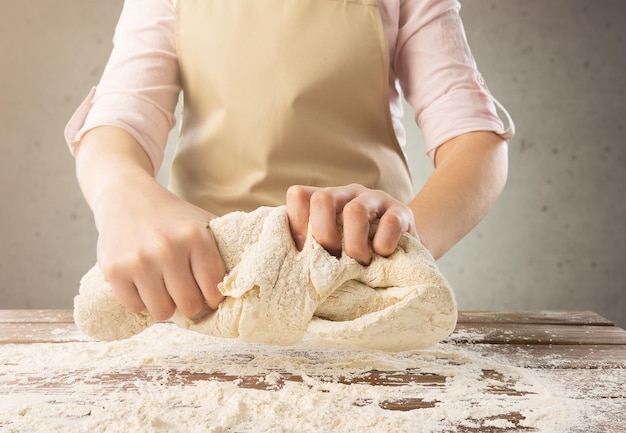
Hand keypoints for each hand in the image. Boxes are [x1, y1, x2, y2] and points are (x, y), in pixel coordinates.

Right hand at [94, 173, 224, 320]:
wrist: (125, 195)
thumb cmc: (171, 216)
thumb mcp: (202, 222)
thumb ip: (224, 247)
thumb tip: (249, 281)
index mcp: (196, 237)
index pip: (214, 290)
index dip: (212, 297)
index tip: (208, 295)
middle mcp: (168, 248)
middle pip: (189, 305)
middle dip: (189, 303)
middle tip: (184, 293)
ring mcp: (139, 260)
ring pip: (162, 312)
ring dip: (164, 305)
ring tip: (164, 289)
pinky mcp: (114, 270)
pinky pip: (135, 307)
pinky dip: (140, 301)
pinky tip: (143, 284)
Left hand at [286, 184, 416, 264]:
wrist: (404, 251)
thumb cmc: (360, 251)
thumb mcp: (334, 246)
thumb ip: (313, 247)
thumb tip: (292, 267)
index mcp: (327, 200)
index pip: (299, 195)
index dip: (297, 223)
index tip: (305, 250)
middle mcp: (348, 194)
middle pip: (323, 199)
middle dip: (324, 236)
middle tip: (335, 260)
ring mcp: (375, 199)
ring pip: (355, 211)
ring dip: (354, 245)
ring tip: (361, 263)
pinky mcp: (402, 212)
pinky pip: (390, 223)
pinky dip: (383, 245)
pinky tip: (383, 255)